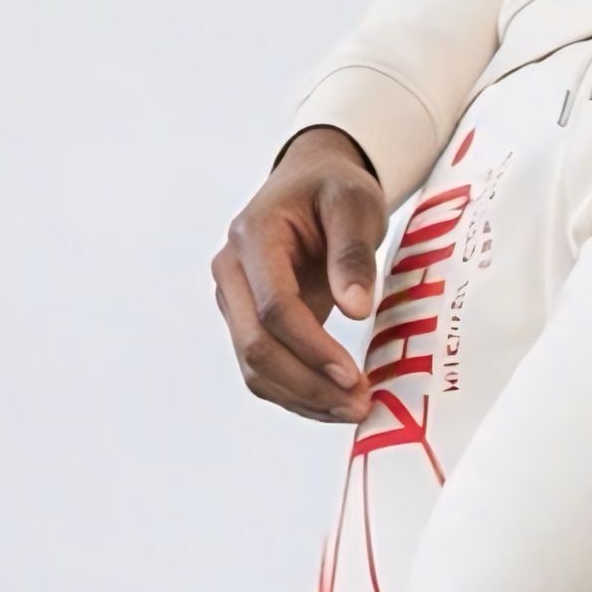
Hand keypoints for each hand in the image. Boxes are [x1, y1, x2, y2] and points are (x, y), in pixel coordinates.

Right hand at [213, 127, 387, 420]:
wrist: (311, 183)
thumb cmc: (334, 189)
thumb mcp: (355, 204)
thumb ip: (354, 253)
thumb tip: (355, 309)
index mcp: (254, 236)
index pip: (275, 307)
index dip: (312, 347)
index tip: (353, 376)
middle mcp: (231, 271)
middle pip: (256, 346)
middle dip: (308, 384)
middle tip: (360, 404)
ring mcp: (234, 299)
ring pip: (254, 367)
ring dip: (302, 398)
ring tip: (353, 408)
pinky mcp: (246, 321)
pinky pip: (263, 369)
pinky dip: (296, 393)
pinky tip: (333, 403)